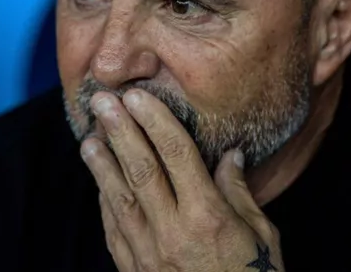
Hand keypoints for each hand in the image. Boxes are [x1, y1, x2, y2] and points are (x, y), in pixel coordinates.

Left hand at [80, 89, 284, 271]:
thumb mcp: (261, 235)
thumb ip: (239, 192)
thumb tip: (230, 155)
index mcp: (209, 218)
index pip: (177, 156)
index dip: (156, 121)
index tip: (139, 95)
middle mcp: (173, 233)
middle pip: (141, 170)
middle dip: (120, 131)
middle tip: (102, 101)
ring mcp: (149, 256)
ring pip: (119, 199)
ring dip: (101, 164)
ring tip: (89, 135)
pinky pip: (115, 230)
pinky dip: (105, 201)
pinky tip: (99, 179)